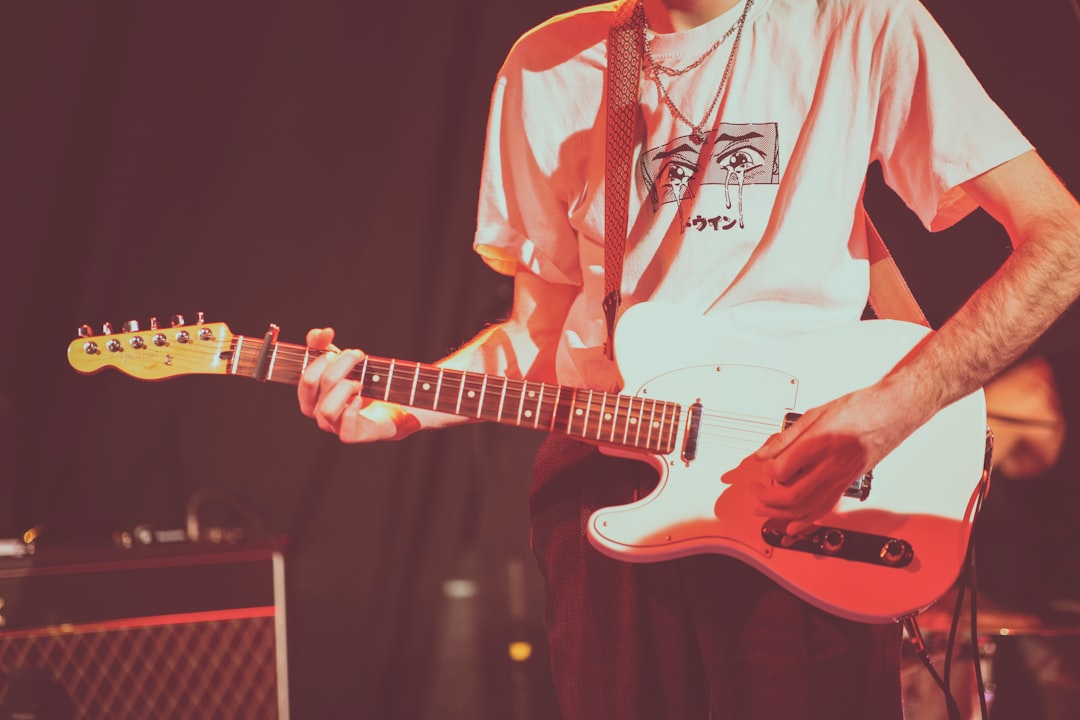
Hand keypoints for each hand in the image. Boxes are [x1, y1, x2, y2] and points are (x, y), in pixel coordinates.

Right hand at [297, 327, 418, 442]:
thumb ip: (323, 343)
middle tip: (357, 356)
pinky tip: (361, 398)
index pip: (306, 379)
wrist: (384, 408)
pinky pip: (344, 430)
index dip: (321, 361)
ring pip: (327, 409)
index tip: (337, 351)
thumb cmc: (355, 384)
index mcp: (311, 398)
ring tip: (360, 383)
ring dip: (345, 388)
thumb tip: (322, 332)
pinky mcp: (352, 435)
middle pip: (320, 386)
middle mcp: (319, 413)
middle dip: (340, 365)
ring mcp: (334, 426)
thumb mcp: (337, 361)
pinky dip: (352, 410)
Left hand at [721, 383, 921, 538]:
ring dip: (782, 514)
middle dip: (768, 499)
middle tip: (757, 492)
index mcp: (819, 445)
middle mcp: (830, 466)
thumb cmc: (859, 409)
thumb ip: (786, 438)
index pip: (781, 471)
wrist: (891, 411)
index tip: (763, 466)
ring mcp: (841, 478)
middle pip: (792, 496)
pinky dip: (807, 520)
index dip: (766, 471)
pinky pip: (826, 508)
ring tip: (766, 512)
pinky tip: (795, 525)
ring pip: (808, 508)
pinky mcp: (848, 483)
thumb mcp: (815, 414)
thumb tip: (764, 452)